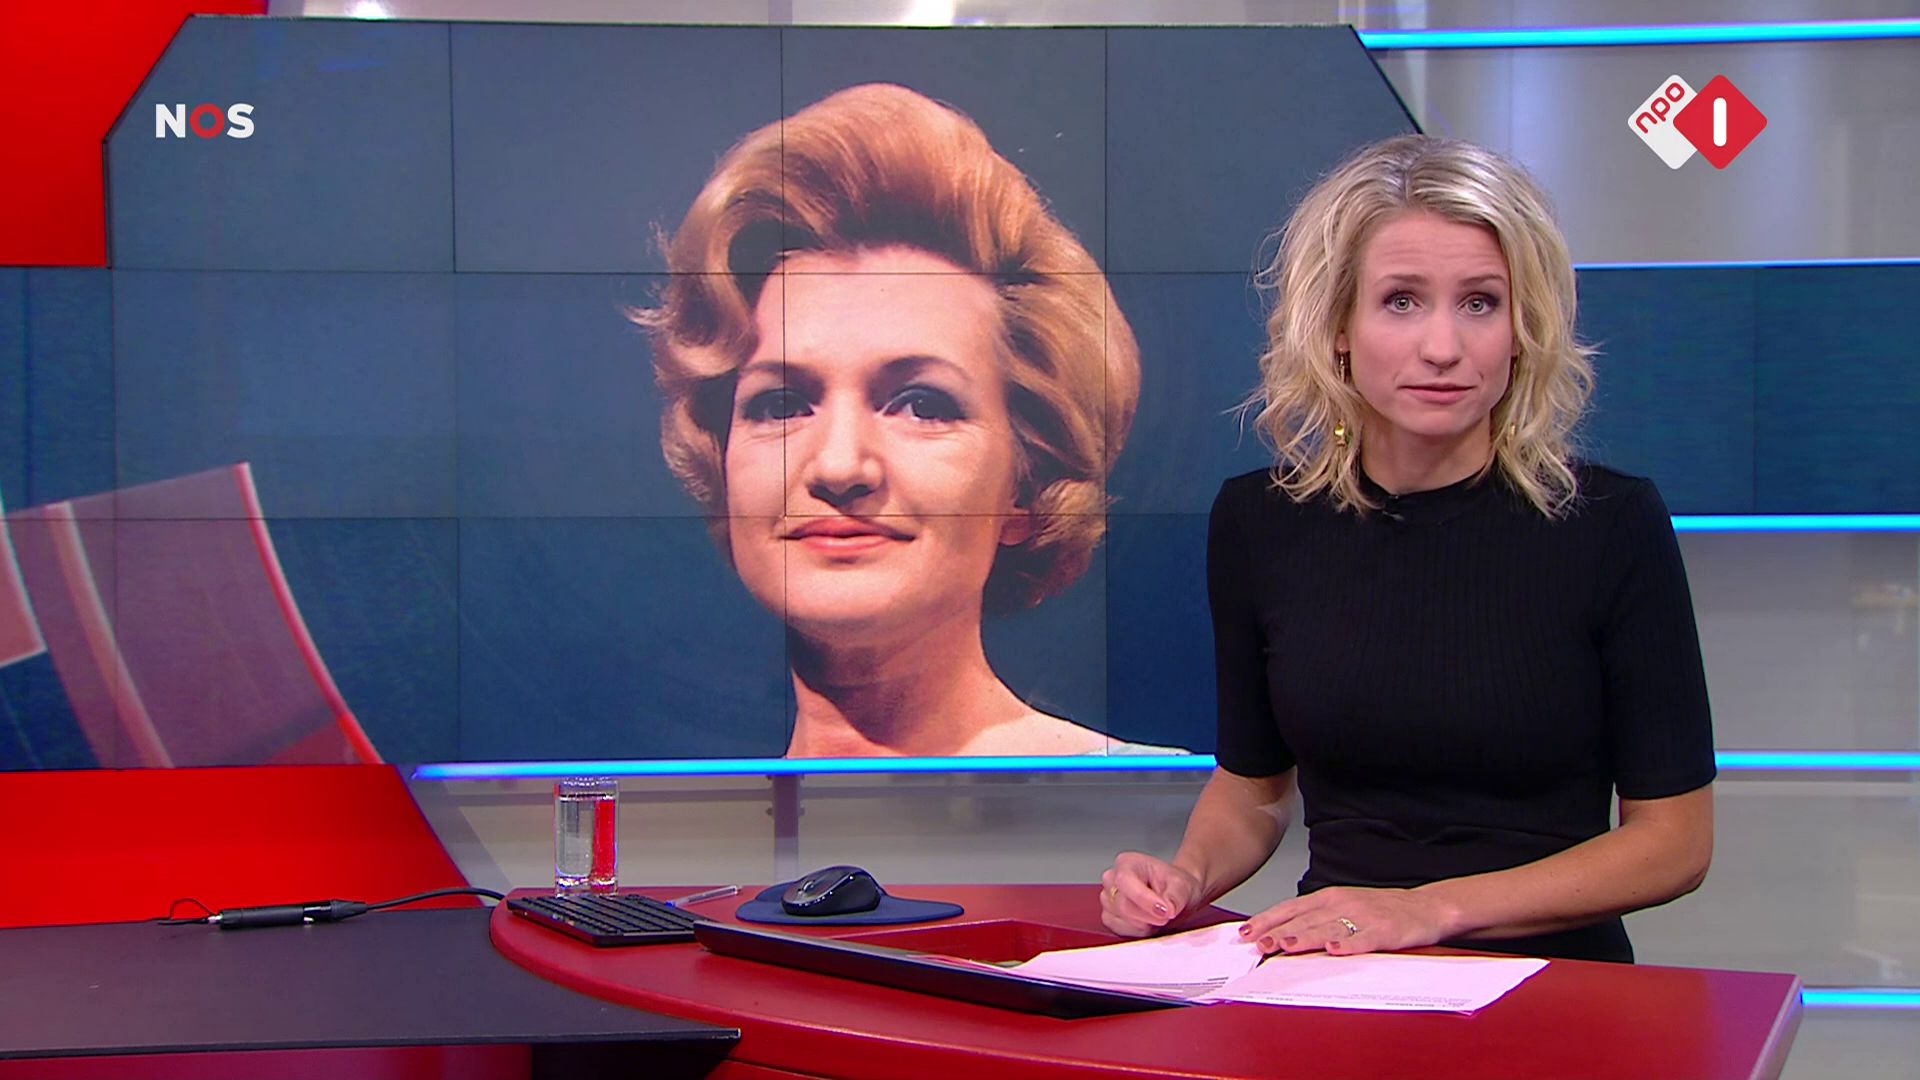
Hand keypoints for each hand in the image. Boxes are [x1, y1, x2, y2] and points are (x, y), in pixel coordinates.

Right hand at [1100, 852, 1201, 936]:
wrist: (1174, 896)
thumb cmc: (1174, 886)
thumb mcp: (1182, 886)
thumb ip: (1175, 896)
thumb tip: (1167, 909)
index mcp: (1127, 863)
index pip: (1126, 881)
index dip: (1146, 901)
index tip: (1165, 912)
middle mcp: (1112, 879)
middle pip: (1123, 905)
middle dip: (1148, 916)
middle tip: (1167, 915)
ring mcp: (1107, 898)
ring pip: (1120, 920)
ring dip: (1143, 924)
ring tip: (1157, 916)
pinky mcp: (1108, 916)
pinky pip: (1117, 930)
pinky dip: (1136, 932)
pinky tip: (1148, 922)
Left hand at [1236, 886, 1456, 957]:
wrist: (1425, 908)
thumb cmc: (1378, 910)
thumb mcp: (1342, 907)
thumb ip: (1313, 919)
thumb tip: (1278, 934)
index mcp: (1329, 897)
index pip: (1291, 908)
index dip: (1267, 920)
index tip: (1245, 933)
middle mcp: (1342, 903)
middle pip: (1305, 919)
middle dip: (1279, 932)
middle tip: (1257, 944)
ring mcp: (1364, 916)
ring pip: (1329, 928)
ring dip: (1306, 937)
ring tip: (1287, 945)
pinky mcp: (1386, 931)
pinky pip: (1365, 939)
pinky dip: (1349, 945)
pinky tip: (1335, 951)